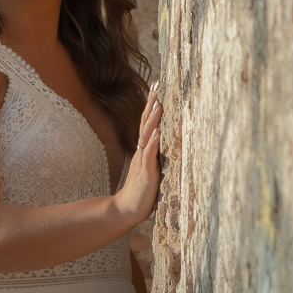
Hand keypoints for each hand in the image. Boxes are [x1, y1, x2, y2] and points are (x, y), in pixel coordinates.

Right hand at [113, 82, 162, 226]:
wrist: (127, 209)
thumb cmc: (142, 190)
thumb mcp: (151, 167)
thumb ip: (155, 153)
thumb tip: (165, 139)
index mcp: (144, 148)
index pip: (148, 121)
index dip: (152, 103)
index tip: (157, 84)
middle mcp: (142, 150)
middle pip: (145, 122)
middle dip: (152, 103)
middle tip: (157, 84)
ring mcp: (143, 160)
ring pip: (146, 135)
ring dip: (152, 119)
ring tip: (158, 103)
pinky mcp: (146, 173)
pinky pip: (149, 155)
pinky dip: (153, 143)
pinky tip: (157, 132)